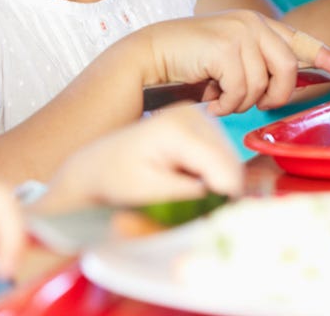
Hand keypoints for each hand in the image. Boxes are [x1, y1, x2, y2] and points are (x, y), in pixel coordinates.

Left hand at [40, 105, 242, 212]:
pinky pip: (220, 155)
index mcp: (177, 128)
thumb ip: (189, 193)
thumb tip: (225, 193)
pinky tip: (187, 179)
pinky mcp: (199, 123)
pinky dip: (211, 174)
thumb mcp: (150, 193)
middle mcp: (192, 113)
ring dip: (216, 182)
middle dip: (220, 189)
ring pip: (229, 159)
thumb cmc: (116, 180)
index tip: (208, 216)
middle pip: (230, 161)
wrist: (99, 165)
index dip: (223, 197)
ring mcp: (197, 115)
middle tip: (194, 207)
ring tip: (184, 191)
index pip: (223, 167)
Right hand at [137, 10, 329, 114]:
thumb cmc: (187, 64)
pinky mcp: (226, 47)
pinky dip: (226, 104)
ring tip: (221, 98)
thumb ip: (258, 66)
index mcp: (255, 24)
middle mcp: (251, 23)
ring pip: (263, 85)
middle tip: (254, 105)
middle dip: (274, 95)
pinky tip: (211, 101)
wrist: (149, 57)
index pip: (299, 40)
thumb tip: (285, 87)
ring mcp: (239, 32)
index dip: (326, 56)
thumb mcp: (229, 62)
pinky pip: (242, 90)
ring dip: (241, 103)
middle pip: (288, 69)